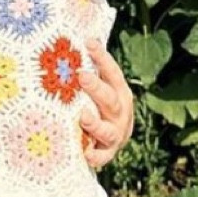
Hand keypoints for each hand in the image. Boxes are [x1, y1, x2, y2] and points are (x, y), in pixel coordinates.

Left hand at [79, 40, 134, 168]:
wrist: (114, 140)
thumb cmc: (99, 105)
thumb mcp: (100, 86)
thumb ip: (90, 69)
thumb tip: (77, 39)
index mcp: (119, 92)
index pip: (112, 73)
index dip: (102, 58)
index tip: (89, 42)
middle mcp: (120, 113)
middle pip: (110, 100)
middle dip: (97, 89)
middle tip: (82, 76)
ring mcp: (115, 134)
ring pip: (108, 131)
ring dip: (96, 125)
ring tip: (83, 117)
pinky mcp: (107, 153)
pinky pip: (101, 157)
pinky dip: (94, 156)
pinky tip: (84, 153)